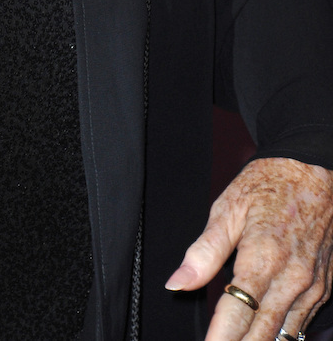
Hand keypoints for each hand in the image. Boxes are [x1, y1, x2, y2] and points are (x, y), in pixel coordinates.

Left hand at [166, 157, 332, 339]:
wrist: (315, 170)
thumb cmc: (268, 184)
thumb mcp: (228, 208)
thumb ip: (203, 251)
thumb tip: (177, 283)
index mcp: (263, 257)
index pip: (237, 314)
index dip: (220, 338)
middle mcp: (292, 278)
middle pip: (263, 334)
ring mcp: (312, 286)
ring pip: (286, 336)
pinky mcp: (324, 287)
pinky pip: (302, 324)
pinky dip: (283, 336)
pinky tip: (265, 337)